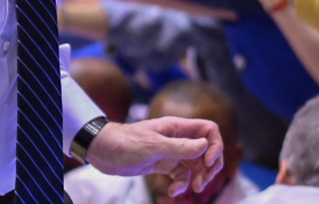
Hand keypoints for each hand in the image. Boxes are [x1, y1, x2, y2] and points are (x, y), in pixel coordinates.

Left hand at [85, 118, 222, 195]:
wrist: (103, 151)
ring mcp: (171, 152)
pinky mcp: (163, 165)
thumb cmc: (126, 142)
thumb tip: (205, 146)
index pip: (208, 130)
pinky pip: (181, 175)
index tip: (208, 163)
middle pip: (206, 149)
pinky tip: (173, 191)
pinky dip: (181, 184)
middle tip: (203, 181)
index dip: (215, 145)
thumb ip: (180, 147)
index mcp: (178, 127)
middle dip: (209, 166)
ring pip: (195, 164)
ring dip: (198, 177)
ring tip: (194, 189)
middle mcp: (178, 138)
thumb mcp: (154, 146)